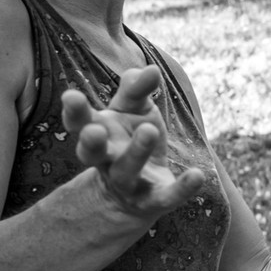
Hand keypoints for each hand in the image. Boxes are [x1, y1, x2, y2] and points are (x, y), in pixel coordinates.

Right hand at [63, 65, 205, 221]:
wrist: (139, 190)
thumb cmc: (133, 136)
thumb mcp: (134, 110)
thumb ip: (138, 90)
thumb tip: (150, 69)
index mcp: (98, 133)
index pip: (80, 122)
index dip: (74, 111)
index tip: (71, 95)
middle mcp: (106, 159)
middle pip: (91, 152)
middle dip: (91, 141)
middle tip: (95, 130)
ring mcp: (128, 183)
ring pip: (126, 171)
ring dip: (137, 152)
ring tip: (151, 130)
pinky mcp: (153, 201)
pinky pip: (167, 197)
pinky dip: (182, 189)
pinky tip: (198, 176)